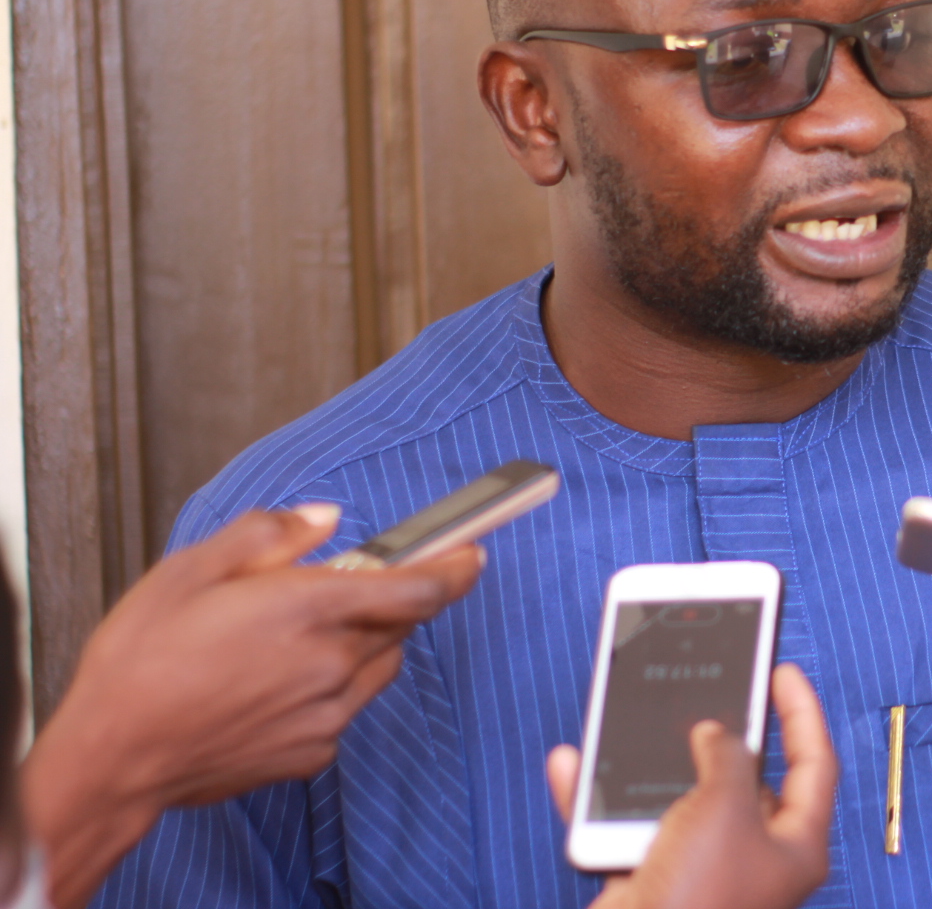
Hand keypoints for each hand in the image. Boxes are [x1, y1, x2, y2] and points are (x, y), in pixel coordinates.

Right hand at [23, 506, 482, 907]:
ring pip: (377, 666)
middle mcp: (330, 662)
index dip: (455, 567)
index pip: (416, 587)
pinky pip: (345, 709)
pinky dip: (328, 689)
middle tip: (337, 593)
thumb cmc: (142, 662)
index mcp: (307, 607)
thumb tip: (326, 518)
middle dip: (386, 601)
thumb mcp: (192, 568)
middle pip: (399, 624)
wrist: (113, 756)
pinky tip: (272, 686)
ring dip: (360, 645)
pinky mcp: (313, 752)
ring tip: (292, 641)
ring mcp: (326, 713)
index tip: (475, 552)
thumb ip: (271, 533)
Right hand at [546, 662, 836, 908]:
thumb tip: (717, 736)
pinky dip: (599, 801)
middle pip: (749, 779)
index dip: (802, 712)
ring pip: (682, 798)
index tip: (783, 672)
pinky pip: (627, 828)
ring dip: (654, 764)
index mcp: (796, 845)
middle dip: (724, 735)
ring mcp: (704, 871)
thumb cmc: (700, 898)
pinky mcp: (655, 881)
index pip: (815, 763)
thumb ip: (729, 757)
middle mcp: (754, 858)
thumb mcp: (727, 805)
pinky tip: (574, 767)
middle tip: (713, 691)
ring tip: (640, 721)